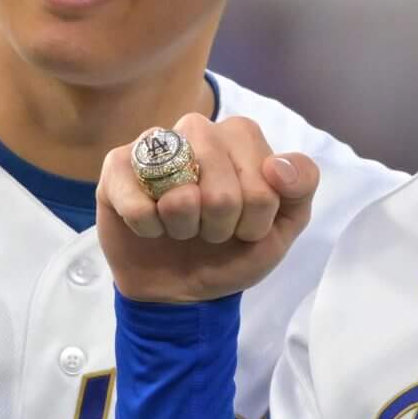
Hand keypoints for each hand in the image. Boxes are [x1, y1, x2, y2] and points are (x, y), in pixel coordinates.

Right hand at [96, 114, 319, 303]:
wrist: (182, 288)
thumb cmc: (232, 250)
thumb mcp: (282, 227)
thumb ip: (300, 188)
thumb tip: (277, 167)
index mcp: (241, 138)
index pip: (265, 170)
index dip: (258, 212)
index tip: (248, 226)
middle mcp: (198, 130)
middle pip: (221, 180)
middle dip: (222, 223)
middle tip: (212, 230)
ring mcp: (154, 146)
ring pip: (180, 192)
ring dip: (185, 227)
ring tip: (183, 227)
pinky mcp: (116, 168)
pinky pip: (138, 205)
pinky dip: (149, 229)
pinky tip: (151, 227)